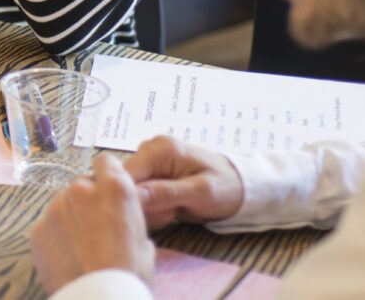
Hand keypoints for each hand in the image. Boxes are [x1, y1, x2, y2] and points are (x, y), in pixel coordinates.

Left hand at [29, 154, 154, 294]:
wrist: (99, 299)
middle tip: (96, 227)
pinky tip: (65, 256)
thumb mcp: (144, 241)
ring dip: (69, 217)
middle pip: (82, 184)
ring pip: (62, 204)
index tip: (108, 191)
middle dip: (88, 200)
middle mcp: (81, 189)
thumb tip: (121, 219)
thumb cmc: (128, 274)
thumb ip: (128, 217)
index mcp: (114, 188)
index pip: (105, 161)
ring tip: (81, 247)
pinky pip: (47, 225)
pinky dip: (54, 236)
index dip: (107, 175)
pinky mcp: (36, 228)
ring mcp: (54, 207)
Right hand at [124, 135, 244, 228]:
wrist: (240, 185)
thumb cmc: (226, 187)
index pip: (124, 176)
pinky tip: (169, 210)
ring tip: (172, 212)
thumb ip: (166, 193)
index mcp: (159, 149)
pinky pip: (139, 194)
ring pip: (131, 192)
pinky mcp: (149, 172)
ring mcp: (148, 160)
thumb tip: (132, 196)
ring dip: (148, 208)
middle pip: (126, 185)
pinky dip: (152, 207)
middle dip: (144, 206)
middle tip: (169, 215)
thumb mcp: (200, 193)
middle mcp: (148, 149)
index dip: (132, 200)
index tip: (154, 214)